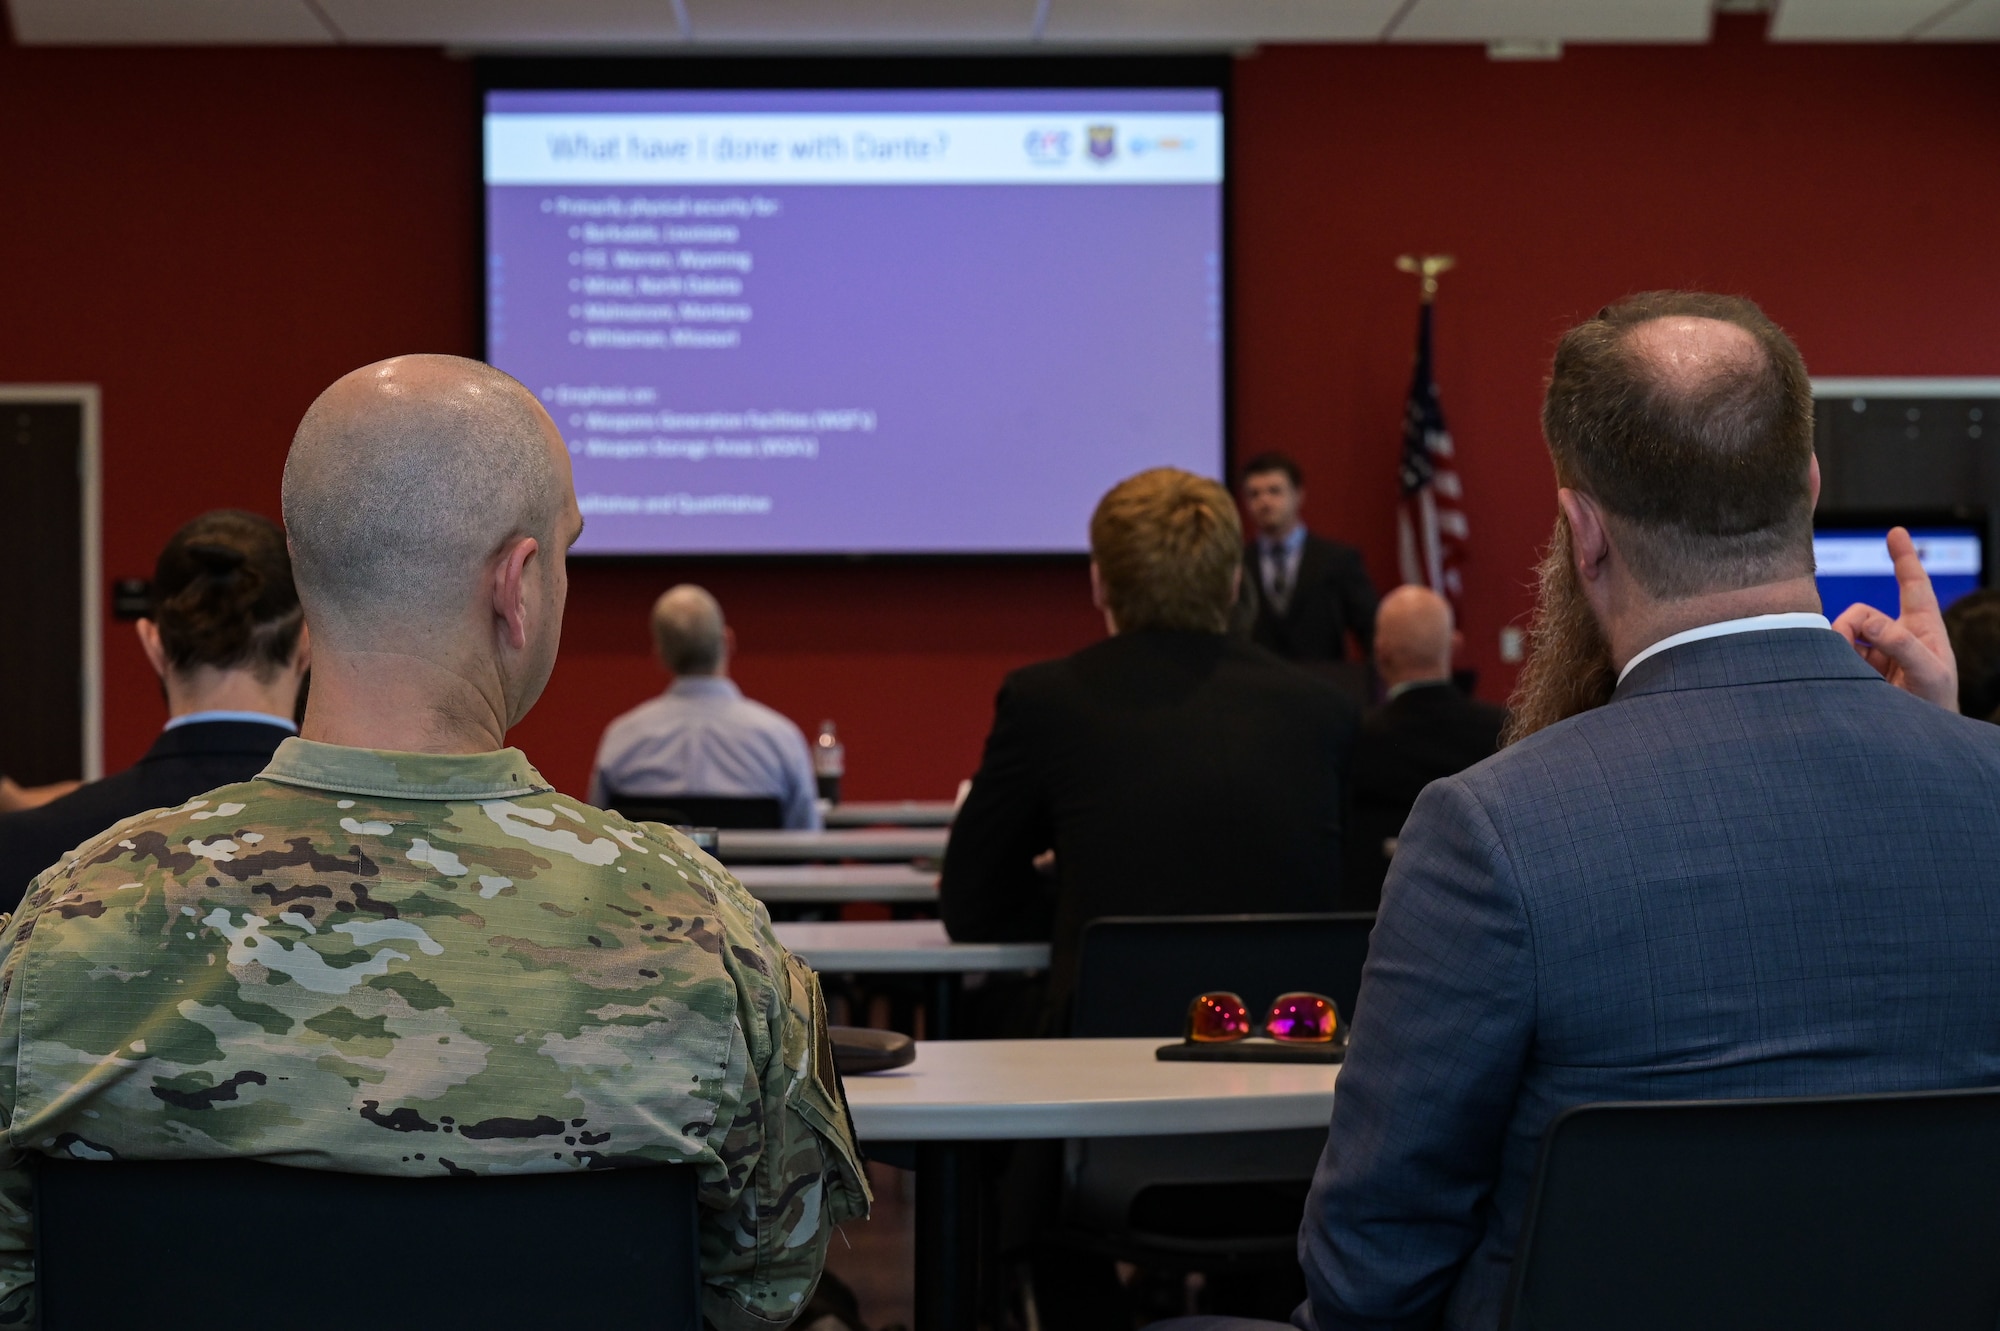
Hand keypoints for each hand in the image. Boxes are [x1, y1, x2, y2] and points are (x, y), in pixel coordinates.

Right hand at [1831, 526, 1958, 711]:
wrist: (1920, 741)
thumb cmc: (1936, 706)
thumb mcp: (1929, 673)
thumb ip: (1900, 643)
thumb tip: (1866, 622)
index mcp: (1923, 629)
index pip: (1914, 585)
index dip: (1904, 557)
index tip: (1896, 533)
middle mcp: (1898, 636)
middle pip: (1863, 612)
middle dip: (1850, 625)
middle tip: (1843, 646)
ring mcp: (1877, 653)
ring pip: (1845, 633)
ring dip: (1841, 648)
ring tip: (1853, 675)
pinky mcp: (1859, 670)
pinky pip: (1836, 654)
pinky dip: (1832, 659)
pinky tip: (1839, 676)